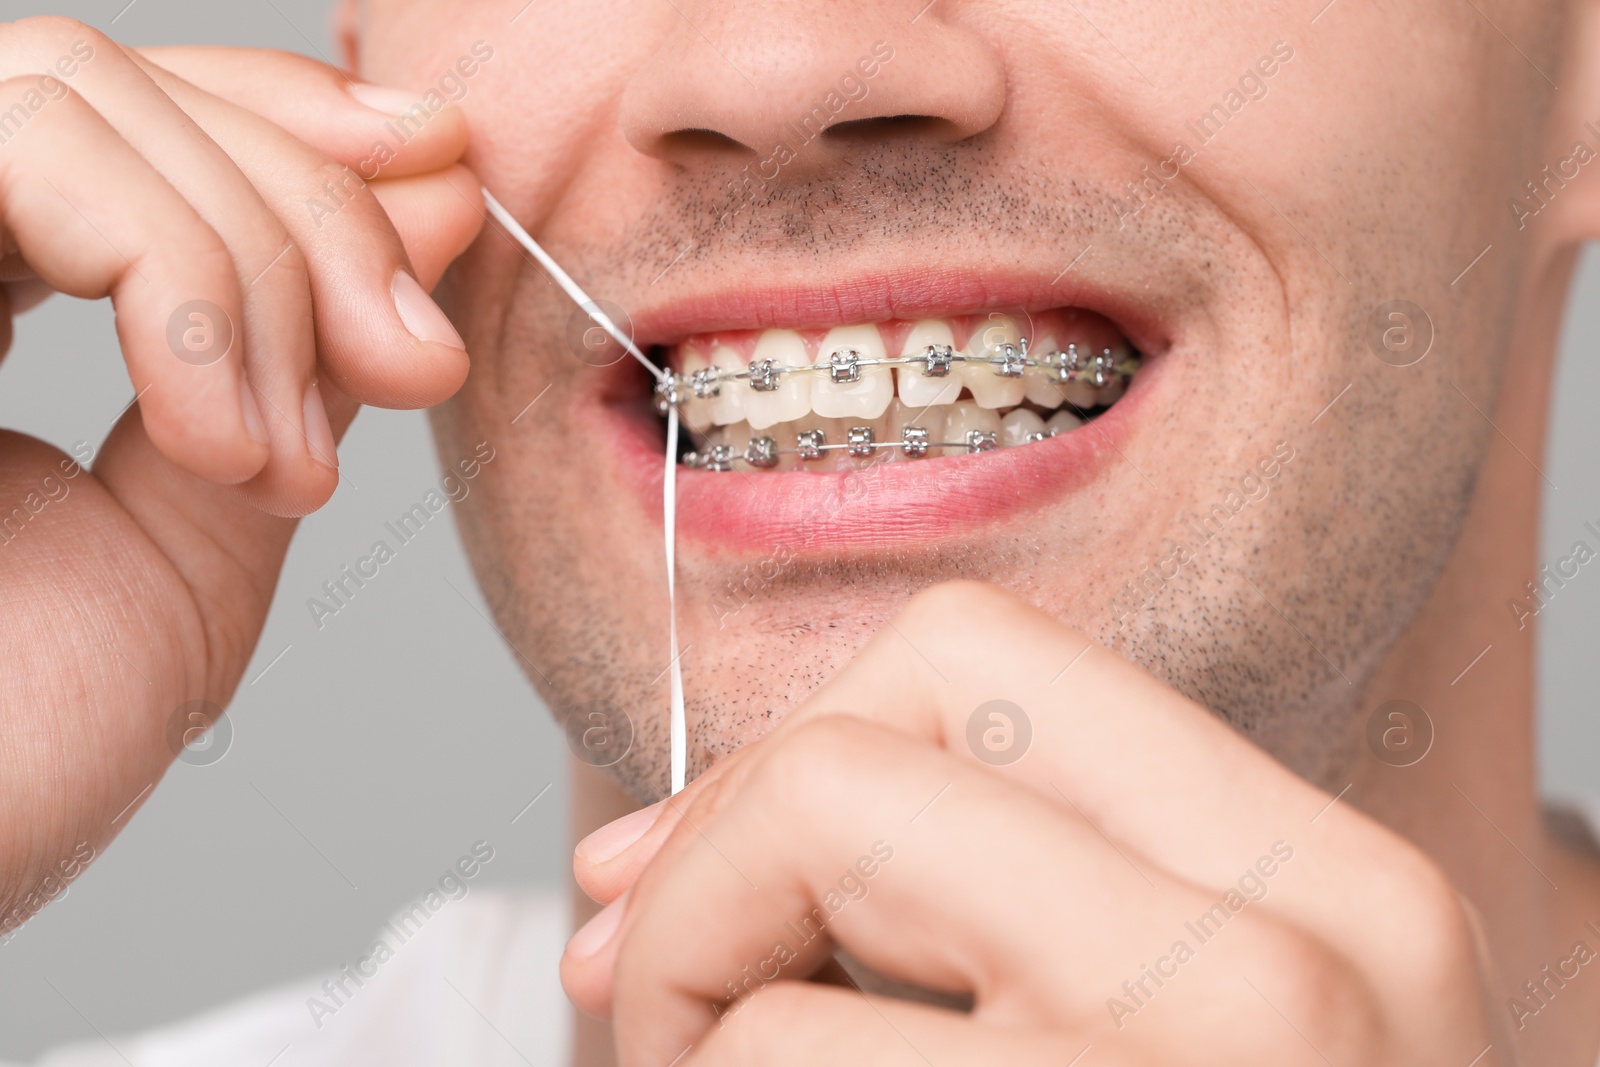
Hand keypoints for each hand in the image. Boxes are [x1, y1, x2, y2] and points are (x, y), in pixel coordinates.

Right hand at [0, 17, 482, 930]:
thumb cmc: (17, 747)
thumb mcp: (203, 532)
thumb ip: (304, 362)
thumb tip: (436, 198)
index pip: (144, 123)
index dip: (300, 127)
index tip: (454, 183)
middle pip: (122, 87)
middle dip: (313, 207)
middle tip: (417, 360)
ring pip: (74, 97)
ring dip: (247, 265)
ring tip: (284, 463)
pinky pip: (20, 148)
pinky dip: (169, 277)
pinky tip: (224, 444)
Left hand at [563, 582, 1503, 1064]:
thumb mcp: (1168, 1026)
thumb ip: (951, 899)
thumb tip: (627, 871)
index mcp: (1331, 897)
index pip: (975, 667)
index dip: (790, 748)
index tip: (689, 875)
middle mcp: (1288, 979)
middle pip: (847, 763)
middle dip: (712, 877)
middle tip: (674, 1012)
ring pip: (776, 944)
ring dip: (697, 1039)